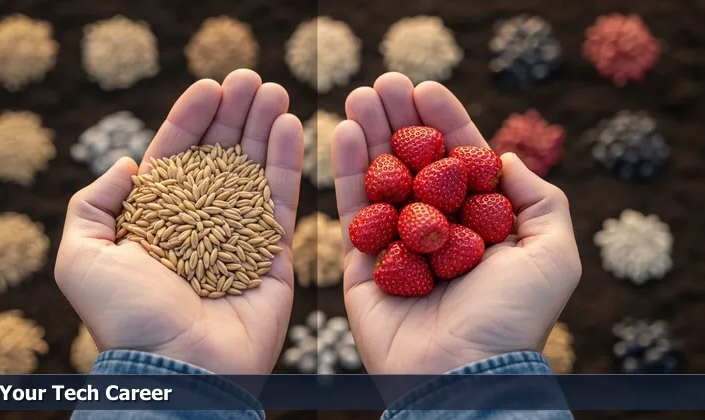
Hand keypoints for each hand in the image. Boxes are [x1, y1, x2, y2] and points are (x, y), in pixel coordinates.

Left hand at [55, 70, 302, 373]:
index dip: (192, 119)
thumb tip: (126, 164)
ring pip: (254, 172)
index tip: (210, 85)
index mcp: (156, 221)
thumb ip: (90, 204)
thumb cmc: (125, 318)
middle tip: (251, 78)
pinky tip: (290, 126)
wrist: (176, 369)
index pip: (177, 157)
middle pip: (220, 157)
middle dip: (235, 115)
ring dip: (264, 128)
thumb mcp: (80, 257)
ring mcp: (239, 238)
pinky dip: (287, 164)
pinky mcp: (273, 256)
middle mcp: (199, 225)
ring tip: (274, 91)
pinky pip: (282, 203)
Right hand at [332, 73, 580, 373]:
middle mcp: (436, 230)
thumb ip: (537, 199)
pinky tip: (342, 130)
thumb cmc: (513, 317)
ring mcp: (397, 245)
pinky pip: (352, 210)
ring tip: (360, 94)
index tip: (426, 87)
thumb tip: (502, 156)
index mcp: (479, 225)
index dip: (444, 122)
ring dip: (369, 134)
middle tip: (384, 82)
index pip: (457, 161)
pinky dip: (346, 170)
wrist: (463, 373)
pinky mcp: (361, 264)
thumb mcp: (553, 253)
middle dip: (399, 120)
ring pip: (381, 179)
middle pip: (414, 162)